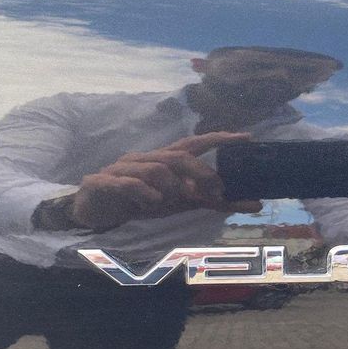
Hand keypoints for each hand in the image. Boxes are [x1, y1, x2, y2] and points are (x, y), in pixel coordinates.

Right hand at [68, 132, 261, 230]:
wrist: (93, 211)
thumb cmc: (140, 201)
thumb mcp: (180, 203)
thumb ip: (214, 202)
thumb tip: (254, 204)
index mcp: (164, 160)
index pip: (194, 143)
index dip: (219, 138)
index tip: (245, 137)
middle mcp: (146, 158)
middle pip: (178, 155)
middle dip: (200, 171)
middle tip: (215, 190)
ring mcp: (123, 168)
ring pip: (155, 168)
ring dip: (171, 187)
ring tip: (173, 203)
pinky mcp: (104, 182)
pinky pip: (127, 183)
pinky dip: (143, 192)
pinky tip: (151, 203)